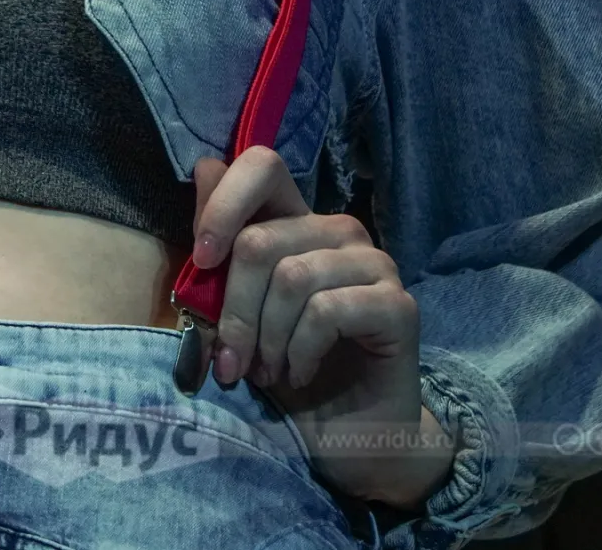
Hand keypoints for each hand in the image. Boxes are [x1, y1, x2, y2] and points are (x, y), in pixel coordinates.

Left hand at [192, 147, 444, 504]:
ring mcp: (374, 264)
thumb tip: (204, 166)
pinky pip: (327, 311)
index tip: (202, 260)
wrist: (342, 437)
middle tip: (231, 360)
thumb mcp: (232, 310)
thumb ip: (219, 246)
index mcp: (295, 222)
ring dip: (266, 339)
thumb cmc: (281, 368)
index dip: (224, 204)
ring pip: (292, 278)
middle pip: (260, 241)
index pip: (263, 166)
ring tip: (268, 371)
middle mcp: (338, 232)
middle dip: (232, 311)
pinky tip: (300, 374)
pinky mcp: (398, 305)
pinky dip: (299, 352)